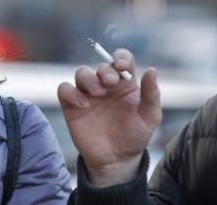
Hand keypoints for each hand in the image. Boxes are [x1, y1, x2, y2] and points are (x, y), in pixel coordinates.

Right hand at [57, 49, 161, 186]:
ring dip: (88, 78)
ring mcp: (87, 94)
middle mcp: (105, 85)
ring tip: (97, 93)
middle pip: (100, 66)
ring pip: (81, 73)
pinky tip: (83, 104)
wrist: (116, 160)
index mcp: (125, 84)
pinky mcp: (71, 105)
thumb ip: (151, 95)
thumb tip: (151, 70)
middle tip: (110, 83)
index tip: (121, 66)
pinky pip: (64, 89)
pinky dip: (71, 92)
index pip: (121, 59)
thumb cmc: (134, 136)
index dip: (120, 57)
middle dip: (105, 71)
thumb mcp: (149, 117)